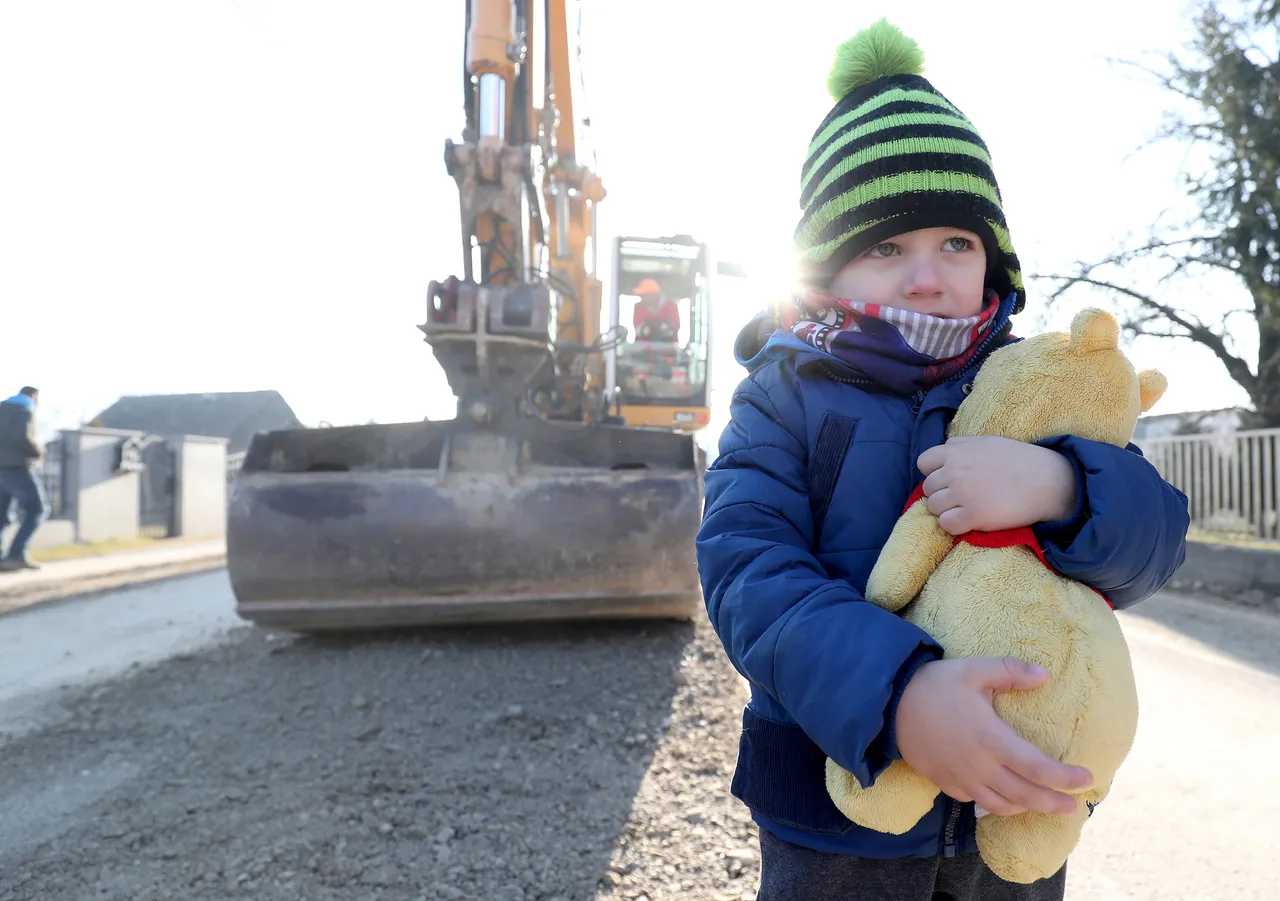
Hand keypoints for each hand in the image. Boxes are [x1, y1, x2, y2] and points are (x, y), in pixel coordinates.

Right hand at [895, 657, 1092, 816]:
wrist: (890, 704)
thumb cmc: (935, 685)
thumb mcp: (974, 670)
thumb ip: (1011, 672)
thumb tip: (1045, 674)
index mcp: (992, 738)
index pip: (1039, 767)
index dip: (1065, 778)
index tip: (1087, 779)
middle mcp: (980, 765)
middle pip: (1025, 795)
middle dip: (1053, 803)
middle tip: (1073, 806)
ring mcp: (961, 778)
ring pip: (1001, 805)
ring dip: (1025, 808)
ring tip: (1041, 805)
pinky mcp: (945, 782)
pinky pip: (975, 801)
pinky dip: (996, 804)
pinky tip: (1004, 798)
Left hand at [918, 436, 1075, 534]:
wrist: (1047, 482)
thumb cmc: (1019, 460)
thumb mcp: (987, 442)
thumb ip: (961, 445)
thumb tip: (944, 450)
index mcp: (956, 451)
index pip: (923, 463)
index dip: (934, 473)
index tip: (949, 479)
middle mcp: (955, 471)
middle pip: (928, 488)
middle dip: (942, 493)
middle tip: (962, 497)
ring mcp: (962, 493)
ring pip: (933, 507)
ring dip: (947, 510)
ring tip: (966, 509)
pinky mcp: (973, 515)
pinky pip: (946, 524)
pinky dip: (954, 525)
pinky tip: (969, 521)